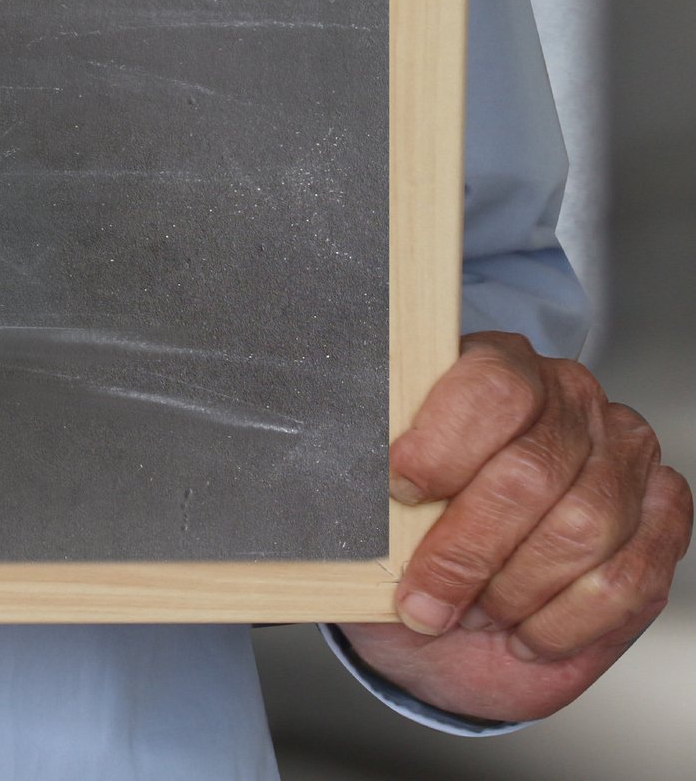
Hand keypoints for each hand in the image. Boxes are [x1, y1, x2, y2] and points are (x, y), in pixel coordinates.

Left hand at [338, 332, 691, 721]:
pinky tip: (523, 628)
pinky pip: (624, 580)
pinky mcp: (661, 515)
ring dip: (514, 589)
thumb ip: (359, 485)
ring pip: (583, 529)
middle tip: (424, 598)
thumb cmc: (408, 545)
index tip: (401, 491)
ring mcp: (622, 455)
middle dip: (467, 551)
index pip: (491, 389)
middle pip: (531, 472)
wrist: (454, 612)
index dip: (444, 445)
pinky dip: (561, 621)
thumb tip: (335, 484)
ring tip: (473, 610)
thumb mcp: (366, 508)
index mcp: (495, 367)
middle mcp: (569, 400)